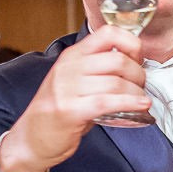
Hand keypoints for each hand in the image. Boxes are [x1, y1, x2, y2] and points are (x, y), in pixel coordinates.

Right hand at [0, 29, 147, 171]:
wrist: (31, 138)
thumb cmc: (57, 111)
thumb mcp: (75, 81)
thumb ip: (98, 71)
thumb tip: (133, 66)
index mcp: (73, 56)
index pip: (108, 33)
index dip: (131, 44)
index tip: (139, 59)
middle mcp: (69, 67)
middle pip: (117, 60)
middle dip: (139, 74)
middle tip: (142, 86)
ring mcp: (67, 88)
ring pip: (116, 82)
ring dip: (136, 92)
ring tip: (141, 100)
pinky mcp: (70, 110)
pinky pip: (107, 102)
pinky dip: (130, 103)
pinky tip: (141, 107)